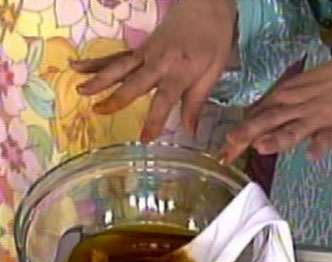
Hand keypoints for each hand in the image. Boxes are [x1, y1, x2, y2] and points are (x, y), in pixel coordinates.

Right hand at [70, 0, 236, 140]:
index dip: (154, 119)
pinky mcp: (140, 49)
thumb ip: (197, 102)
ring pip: (119, 67)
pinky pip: (116, 57)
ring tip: (80, 90)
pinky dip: (97, 62)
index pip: (165, 99)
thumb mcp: (213, 73)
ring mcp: (146, 54)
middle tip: (99, 111)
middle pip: (135, 82)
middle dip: (117, 98)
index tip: (145, 137)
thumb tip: (190, 131)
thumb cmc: (213, 41)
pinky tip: (78, 66)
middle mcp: (159, 62)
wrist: (204, 6)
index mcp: (180, 71)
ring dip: (99, 78)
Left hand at [220, 54, 331, 162]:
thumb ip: (275, 107)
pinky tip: (312, 155)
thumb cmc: (329, 85)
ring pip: (295, 129)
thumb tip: (252, 120)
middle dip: (248, 134)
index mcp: (285, 97)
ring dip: (278, 138)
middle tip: (229, 146)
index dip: (239, 135)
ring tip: (262, 147)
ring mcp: (317, 118)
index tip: (222, 152)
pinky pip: (328, 138)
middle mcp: (297, 107)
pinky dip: (320, 146)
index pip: (256, 116)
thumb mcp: (297, 90)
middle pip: (269, 121)